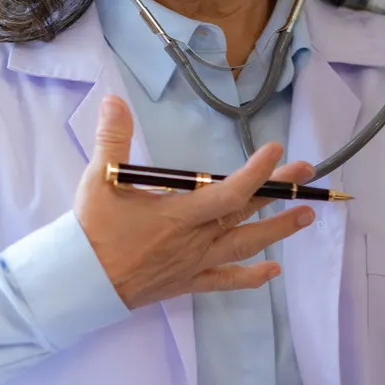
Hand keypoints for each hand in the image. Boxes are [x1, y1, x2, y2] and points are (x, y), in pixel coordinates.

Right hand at [74, 95, 315, 309]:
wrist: (78, 284)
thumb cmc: (91, 231)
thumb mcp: (98, 180)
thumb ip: (111, 139)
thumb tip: (114, 100)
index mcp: (178, 214)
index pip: (228, 192)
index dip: (256, 172)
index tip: (276, 149)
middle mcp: (194, 240)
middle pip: (245, 213)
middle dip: (278, 190)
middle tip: (306, 172)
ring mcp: (194, 263)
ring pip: (244, 246)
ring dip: (278, 230)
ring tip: (307, 216)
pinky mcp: (187, 282)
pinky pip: (225, 281)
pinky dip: (251, 277)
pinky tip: (274, 271)